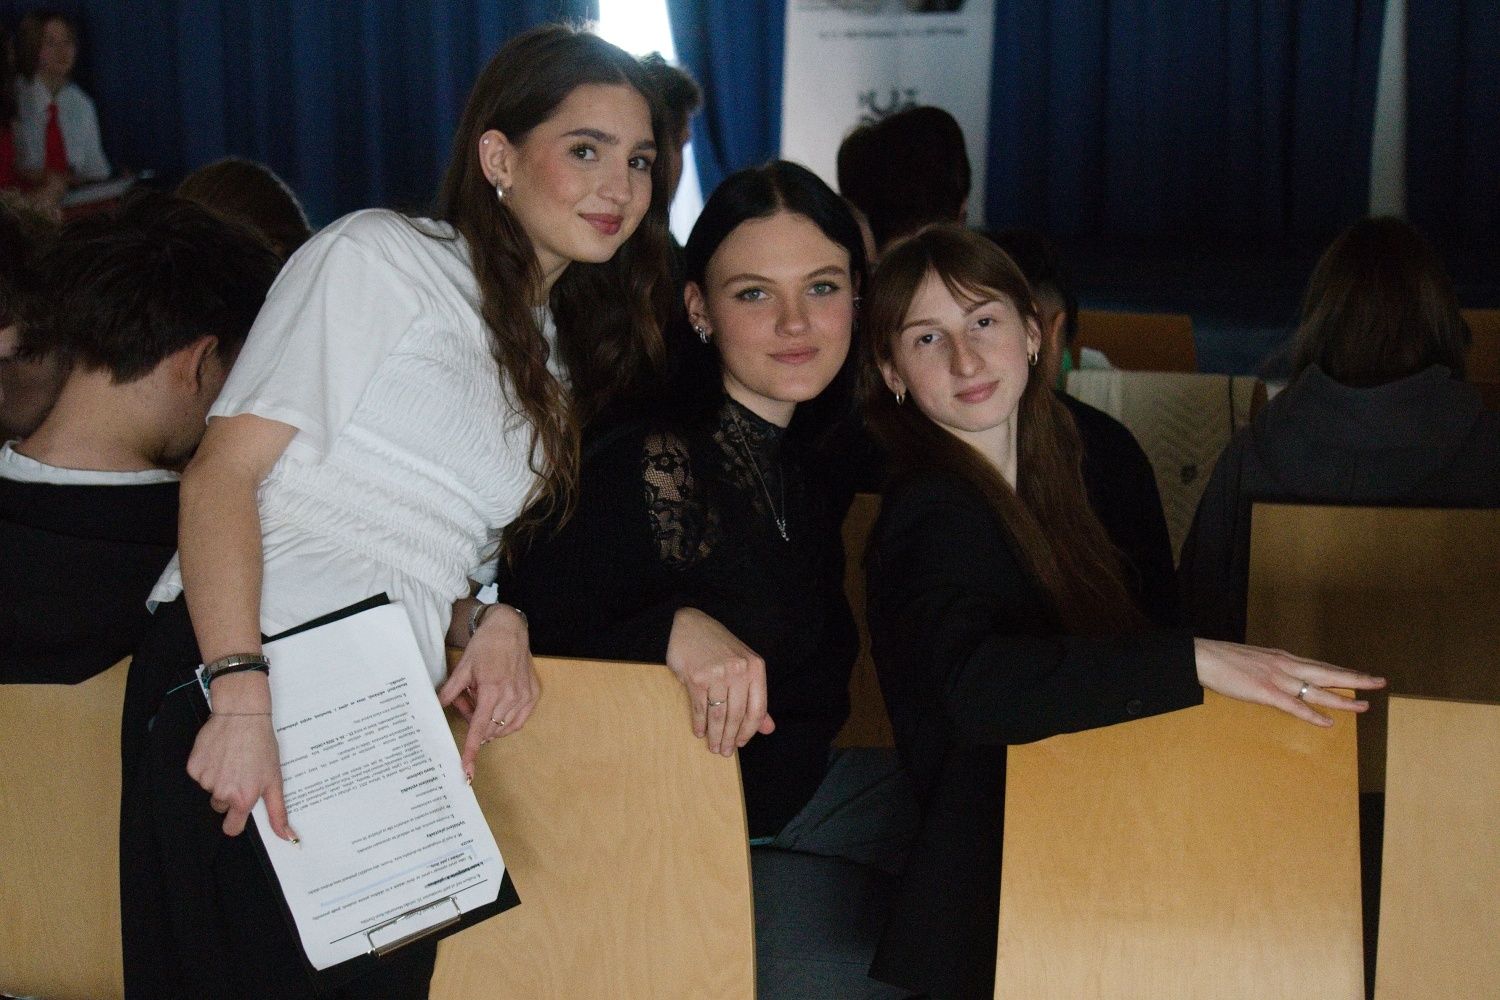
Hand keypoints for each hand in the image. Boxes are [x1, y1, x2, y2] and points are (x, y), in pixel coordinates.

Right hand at [186, 672, 296, 840]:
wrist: (243, 715)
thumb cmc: (262, 745)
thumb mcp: (275, 780)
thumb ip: (278, 812)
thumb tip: (287, 837)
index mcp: (242, 799)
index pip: (232, 828)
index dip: (236, 820)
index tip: (240, 810)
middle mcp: (221, 792)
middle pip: (221, 806)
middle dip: (230, 793)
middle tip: (242, 772)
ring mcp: (205, 779)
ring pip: (210, 788)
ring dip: (219, 778)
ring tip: (232, 758)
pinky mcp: (193, 766)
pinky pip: (198, 774)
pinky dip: (207, 765)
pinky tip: (219, 752)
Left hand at [438, 604, 538, 778]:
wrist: (509, 630)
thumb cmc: (485, 646)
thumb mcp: (463, 667)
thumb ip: (451, 690)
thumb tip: (436, 707)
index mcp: (491, 689)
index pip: (479, 728)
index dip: (471, 750)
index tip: (467, 769)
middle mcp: (510, 695)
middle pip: (488, 728)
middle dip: (474, 723)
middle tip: (466, 702)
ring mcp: (524, 696)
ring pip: (503, 727)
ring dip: (489, 723)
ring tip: (481, 700)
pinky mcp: (533, 695)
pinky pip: (518, 721)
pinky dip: (505, 723)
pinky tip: (497, 709)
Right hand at [665, 607, 774, 756]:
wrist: (690, 626)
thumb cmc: (719, 648)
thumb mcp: (743, 667)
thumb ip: (755, 698)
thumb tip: (768, 728)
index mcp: (755, 668)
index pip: (757, 709)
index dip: (750, 731)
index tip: (742, 743)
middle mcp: (739, 670)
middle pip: (737, 715)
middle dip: (730, 738)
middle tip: (724, 752)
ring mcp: (717, 673)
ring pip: (719, 714)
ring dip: (715, 735)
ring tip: (713, 746)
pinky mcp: (696, 677)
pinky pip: (700, 708)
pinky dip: (700, 724)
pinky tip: (700, 732)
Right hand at [1193, 638, 1385, 726]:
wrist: (1202, 656)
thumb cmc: (1222, 659)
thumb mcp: (1253, 660)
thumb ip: (1270, 669)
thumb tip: (1279, 678)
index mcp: (1283, 658)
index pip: (1320, 666)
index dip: (1342, 672)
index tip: (1361, 675)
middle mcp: (1286, 665)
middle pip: (1328, 673)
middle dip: (1356, 679)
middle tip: (1379, 682)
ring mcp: (1277, 678)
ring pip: (1318, 690)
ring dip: (1342, 699)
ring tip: (1364, 706)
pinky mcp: (1265, 691)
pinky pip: (1294, 706)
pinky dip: (1312, 714)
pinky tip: (1327, 722)